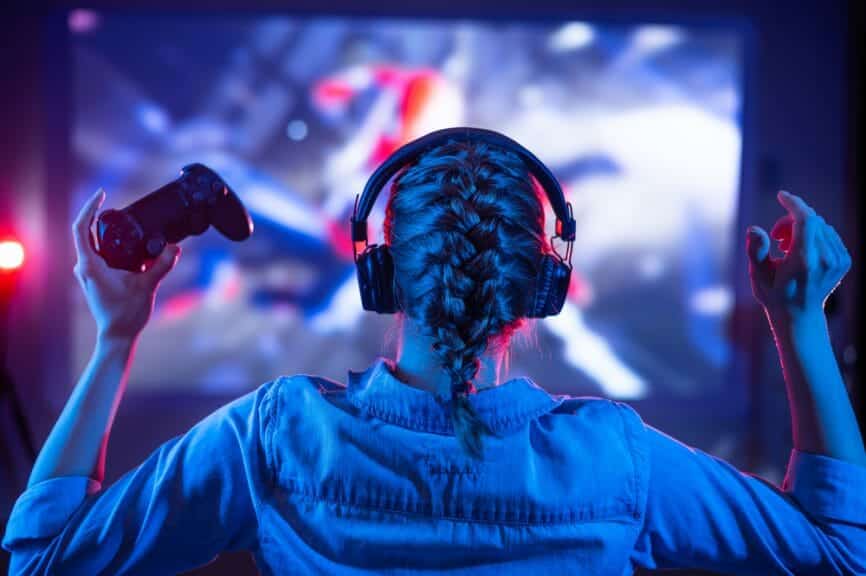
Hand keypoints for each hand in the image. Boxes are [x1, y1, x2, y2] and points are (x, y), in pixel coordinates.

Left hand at [73, 188, 181, 340]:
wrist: (118, 335)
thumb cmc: (126, 314)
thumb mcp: (147, 286)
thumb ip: (162, 265)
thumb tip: (175, 247)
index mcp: (90, 264)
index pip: (81, 227)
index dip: (90, 207)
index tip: (102, 194)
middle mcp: (84, 266)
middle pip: (88, 232)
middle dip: (102, 217)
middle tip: (121, 207)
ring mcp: (88, 272)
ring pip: (95, 243)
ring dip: (109, 232)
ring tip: (127, 223)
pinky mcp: (95, 278)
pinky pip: (100, 254)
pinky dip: (113, 246)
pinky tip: (129, 246)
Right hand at [746, 190, 850, 320]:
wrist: (799, 315)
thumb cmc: (774, 293)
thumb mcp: (758, 274)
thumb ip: (756, 250)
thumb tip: (753, 229)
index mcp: (805, 261)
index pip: (806, 220)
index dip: (794, 204)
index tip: (781, 195)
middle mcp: (826, 259)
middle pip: (811, 220)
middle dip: (790, 221)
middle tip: (776, 237)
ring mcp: (838, 260)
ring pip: (820, 225)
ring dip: (801, 228)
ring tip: (785, 246)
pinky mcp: (844, 260)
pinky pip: (828, 234)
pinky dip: (813, 235)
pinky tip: (800, 250)